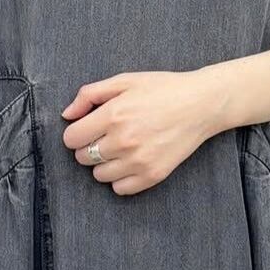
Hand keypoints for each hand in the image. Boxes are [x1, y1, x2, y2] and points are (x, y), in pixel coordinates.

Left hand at [61, 70, 226, 195]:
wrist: (201, 104)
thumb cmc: (163, 89)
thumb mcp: (124, 80)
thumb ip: (89, 95)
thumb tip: (67, 115)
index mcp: (113, 115)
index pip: (71, 139)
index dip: (76, 132)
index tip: (88, 128)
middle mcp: (123, 141)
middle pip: (82, 158)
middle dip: (88, 147)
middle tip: (106, 136)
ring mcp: (138, 161)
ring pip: (98, 175)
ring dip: (104, 164)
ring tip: (120, 149)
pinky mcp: (153, 175)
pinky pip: (120, 189)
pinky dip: (120, 179)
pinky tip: (130, 162)